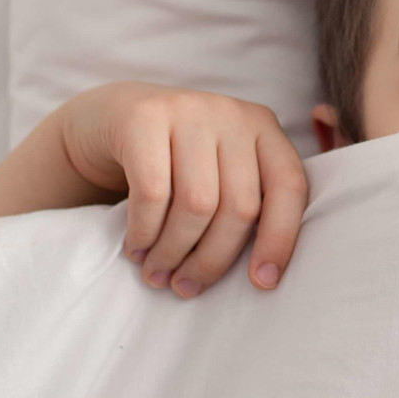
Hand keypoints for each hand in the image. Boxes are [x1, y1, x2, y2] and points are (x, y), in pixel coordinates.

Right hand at [61, 81, 309, 297]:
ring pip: (198, 204)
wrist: (109, 118)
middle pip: (240, 206)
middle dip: (212, 260)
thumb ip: (245, 202)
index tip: (262, 283)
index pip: (289, 187)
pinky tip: (137, 248)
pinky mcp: (144, 118)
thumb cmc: (174, 160)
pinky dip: (145, 231)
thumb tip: (262, 276)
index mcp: (264, 129)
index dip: (281, 239)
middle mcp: (233, 114)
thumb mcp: (219, 170)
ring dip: (174, 252)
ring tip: (158, 273)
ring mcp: (189, 110)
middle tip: (186, 287)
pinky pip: (153, 193)